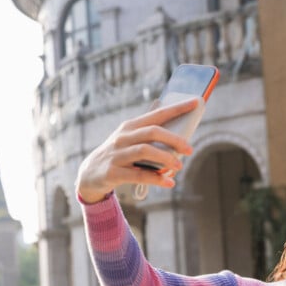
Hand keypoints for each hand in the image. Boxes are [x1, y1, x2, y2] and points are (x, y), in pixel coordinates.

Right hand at [75, 98, 198, 202]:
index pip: (157, 114)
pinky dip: (156, 179)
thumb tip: (175, 123)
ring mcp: (117, 154)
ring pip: (145, 151)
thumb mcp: (130, 139)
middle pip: (152, 132)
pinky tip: (169, 183)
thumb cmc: (119, 154)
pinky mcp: (113, 172)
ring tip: (179, 166)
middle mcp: (123, 137)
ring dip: (166, 158)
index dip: (176, 108)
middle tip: (189, 150)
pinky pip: (139, 175)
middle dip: (174, 139)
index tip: (195, 102)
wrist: (90, 174)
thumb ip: (150, 132)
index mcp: (130, 126)